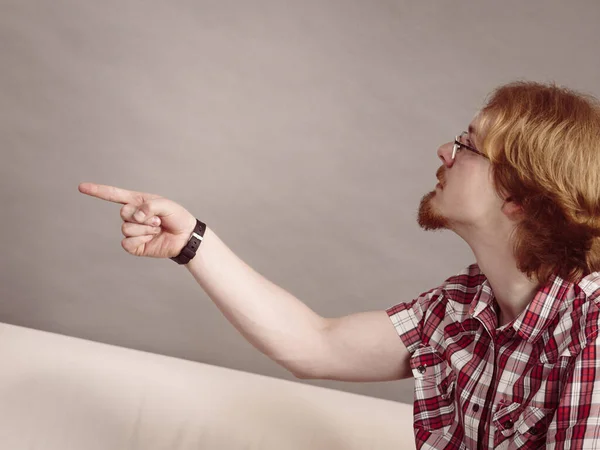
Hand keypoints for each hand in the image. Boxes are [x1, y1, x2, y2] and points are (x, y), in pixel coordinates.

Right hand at [78, 182, 197, 258]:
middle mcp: (132, 215)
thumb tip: (135, 216)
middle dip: (143, 216)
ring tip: (157, 229)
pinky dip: (141, 240)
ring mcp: (132, 231)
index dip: (97, 191)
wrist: (185, 237)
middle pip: (123, 213)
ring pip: (126, 228)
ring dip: (145, 229)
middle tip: (158, 220)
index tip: (81, 187)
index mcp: (137, 202)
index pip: (113, 195)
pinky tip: (151, 239)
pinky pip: (127, 243)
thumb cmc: (177, 217)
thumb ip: (149, 206)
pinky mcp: (134, 246)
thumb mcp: (166, 205)